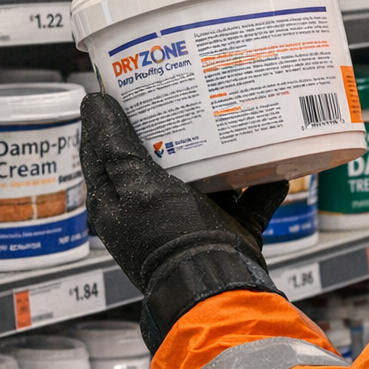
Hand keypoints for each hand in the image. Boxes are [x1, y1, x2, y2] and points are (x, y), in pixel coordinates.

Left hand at [80, 93, 288, 348]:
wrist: (219, 287)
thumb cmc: (170, 239)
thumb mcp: (137, 187)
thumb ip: (115, 148)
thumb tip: (91, 103)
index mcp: (118, 204)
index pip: (104, 149)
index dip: (110, 114)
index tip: (127, 80)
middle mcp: (153, 212)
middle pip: (158, 157)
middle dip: (172, 123)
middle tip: (185, 85)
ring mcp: (193, 221)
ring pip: (206, 175)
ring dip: (220, 150)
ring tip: (233, 113)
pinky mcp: (229, 232)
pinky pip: (249, 199)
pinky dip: (263, 183)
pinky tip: (277, 160)